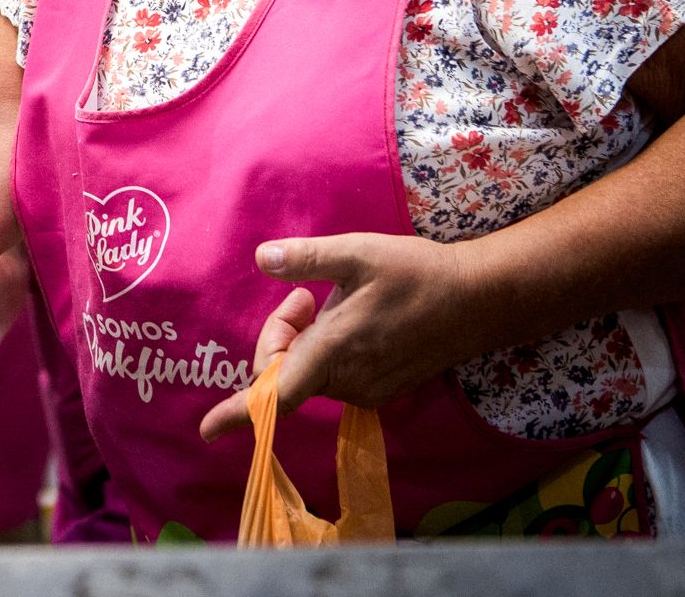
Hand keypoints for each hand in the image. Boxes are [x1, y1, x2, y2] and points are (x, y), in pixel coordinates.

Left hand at [196, 232, 495, 441]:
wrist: (478, 301)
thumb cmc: (416, 273)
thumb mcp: (357, 253)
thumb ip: (306, 258)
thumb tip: (261, 257)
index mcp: (334, 351)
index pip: (278, 392)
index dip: (239, 412)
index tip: (206, 431)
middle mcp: (348, 381)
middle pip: (284, 371)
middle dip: (280, 333)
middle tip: (305, 295)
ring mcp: (366, 390)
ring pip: (308, 372)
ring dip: (304, 340)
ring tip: (332, 300)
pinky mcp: (381, 391)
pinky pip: (333, 376)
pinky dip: (326, 351)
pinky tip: (352, 319)